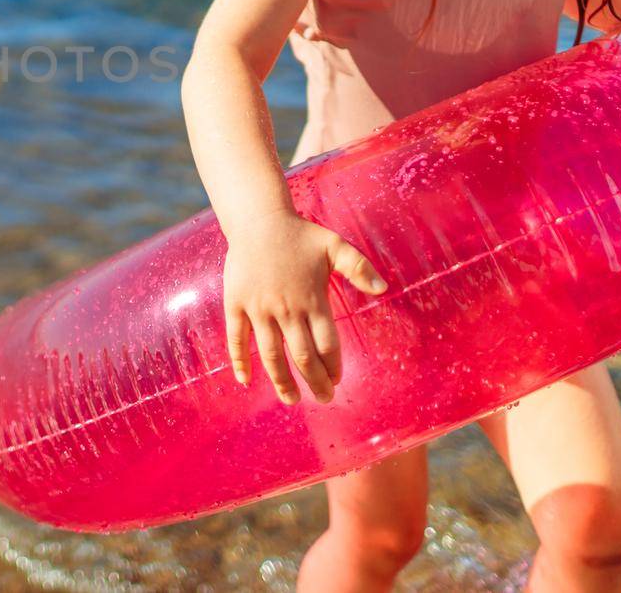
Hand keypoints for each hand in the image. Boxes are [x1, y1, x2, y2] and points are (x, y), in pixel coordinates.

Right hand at [221, 212, 388, 404]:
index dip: (333, 365)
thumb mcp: (334, 246)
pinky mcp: (236, 304)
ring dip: (282, 380)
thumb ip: (359, 268)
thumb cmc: (299, 235)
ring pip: (271, 354)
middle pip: (302, 355)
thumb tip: (384, 289)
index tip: (336, 380)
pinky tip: (245, 379)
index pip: (326, 343)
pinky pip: (237, 339)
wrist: (258, 220)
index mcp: (312, 299)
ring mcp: (259, 308)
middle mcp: (286, 309)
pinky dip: (240, 361)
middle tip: (323, 398)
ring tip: (291, 399)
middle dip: (314, 381)